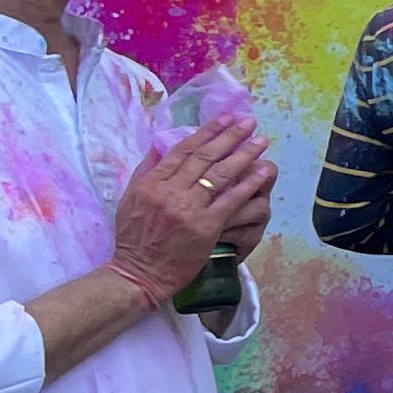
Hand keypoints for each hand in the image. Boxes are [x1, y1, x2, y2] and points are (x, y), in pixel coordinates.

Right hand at [114, 118, 261, 295]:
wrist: (138, 273)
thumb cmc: (134, 238)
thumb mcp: (129, 199)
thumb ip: (145, 171)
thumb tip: (158, 145)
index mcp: (151, 183)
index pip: (182, 150)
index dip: (206, 132)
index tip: (224, 119)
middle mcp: (170, 192)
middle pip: (205, 157)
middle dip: (230, 137)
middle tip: (249, 123)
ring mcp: (189, 209)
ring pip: (221, 175)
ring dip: (244, 155)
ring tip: (261, 142)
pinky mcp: (206, 226)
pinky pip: (232, 200)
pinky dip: (249, 183)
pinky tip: (263, 172)